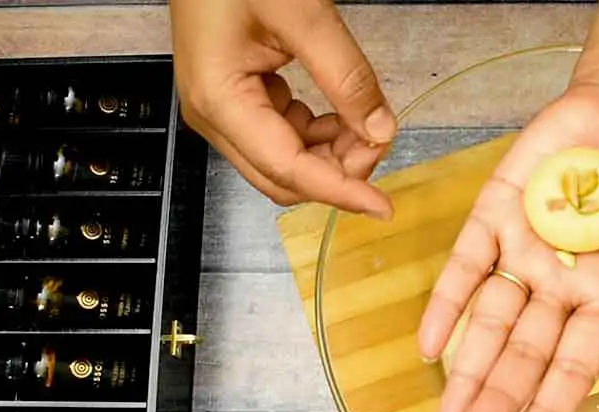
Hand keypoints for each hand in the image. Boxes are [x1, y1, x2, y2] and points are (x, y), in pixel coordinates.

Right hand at [169, 0, 397, 217]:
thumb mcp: (301, 14)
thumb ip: (345, 75)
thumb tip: (379, 128)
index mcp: (220, 101)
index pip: (288, 169)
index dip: (340, 191)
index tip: (382, 206)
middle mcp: (216, 116)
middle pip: (284, 177)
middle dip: (337, 173)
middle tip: (379, 140)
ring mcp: (225, 109)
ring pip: (287, 160)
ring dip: (332, 154)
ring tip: (366, 123)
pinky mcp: (238, 97)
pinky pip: (285, 135)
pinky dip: (320, 134)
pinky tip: (345, 115)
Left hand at [417, 81, 598, 411]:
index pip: (573, 366)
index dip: (547, 411)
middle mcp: (560, 282)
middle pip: (523, 353)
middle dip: (496, 399)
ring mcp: (525, 248)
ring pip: (491, 319)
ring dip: (468, 367)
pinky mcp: (497, 210)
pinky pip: (466, 263)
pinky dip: (448, 302)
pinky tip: (429, 345)